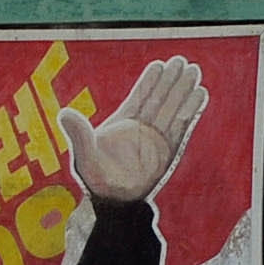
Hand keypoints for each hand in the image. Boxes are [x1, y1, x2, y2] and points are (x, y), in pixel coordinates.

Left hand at [61, 55, 206, 206]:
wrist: (116, 203)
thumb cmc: (97, 181)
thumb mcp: (84, 156)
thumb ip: (79, 134)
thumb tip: (64, 113)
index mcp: (123, 123)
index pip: (140, 96)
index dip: (150, 81)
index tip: (160, 65)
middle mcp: (142, 127)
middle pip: (159, 98)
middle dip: (170, 80)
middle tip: (181, 62)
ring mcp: (157, 137)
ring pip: (173, 109)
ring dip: (183, 91)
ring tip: (194, 71)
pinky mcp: (170, 149)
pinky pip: (182, 126)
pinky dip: (191, 110)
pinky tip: (200, 93)